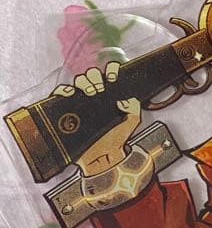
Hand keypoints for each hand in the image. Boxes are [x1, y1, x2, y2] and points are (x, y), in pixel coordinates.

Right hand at [53, 60, 141, 175]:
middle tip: (100, 89)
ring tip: (91, 93)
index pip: (108, 74)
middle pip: (91, 74)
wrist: (100, 157)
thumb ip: (134, 109)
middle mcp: (95, 95)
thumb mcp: (130, 124)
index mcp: (110, 95)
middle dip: (95, 77)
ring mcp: (81, 101)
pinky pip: (61, 92)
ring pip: (78, 80)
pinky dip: (64, 89)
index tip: (113, 78)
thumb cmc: (114, 141)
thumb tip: (125, 100)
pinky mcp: (67, 109)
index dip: (110, 70)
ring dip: (83, 82)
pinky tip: (71, 94)